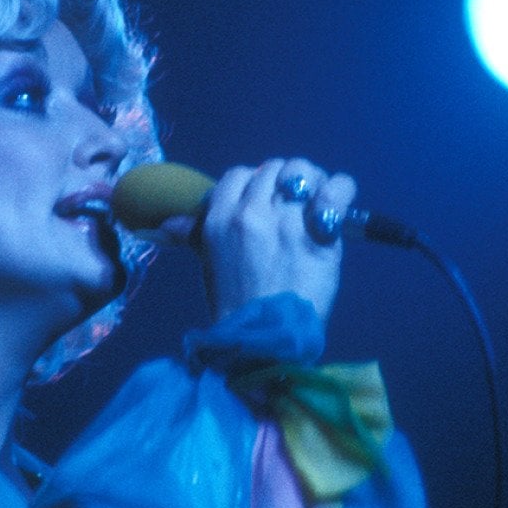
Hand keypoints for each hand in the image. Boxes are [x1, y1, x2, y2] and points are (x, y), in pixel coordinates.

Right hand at [188, 158, 356, 323]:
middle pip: (274, 169)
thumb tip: (168, 224)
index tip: (264, 200)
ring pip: (303, 172)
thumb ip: (195, 235)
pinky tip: (336, 206)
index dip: (254, 182)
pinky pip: (336, 189)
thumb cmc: (235, 304)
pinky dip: (340, 190)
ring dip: (311, 181)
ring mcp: (288, 219)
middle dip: (284, 182)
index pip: (239, 174)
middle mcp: (252, 211)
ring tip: (314, 202)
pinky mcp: (320, 232)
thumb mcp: (209, 264)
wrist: (264, 338)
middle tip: (293, 204)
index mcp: (220, 217)